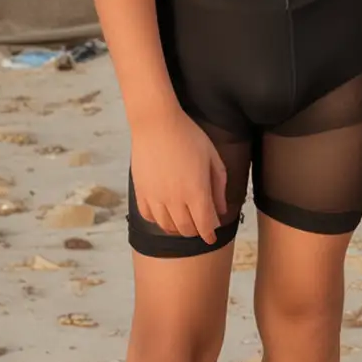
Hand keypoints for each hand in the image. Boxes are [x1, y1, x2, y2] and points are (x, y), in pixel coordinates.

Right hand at [130, 106, 227, 242]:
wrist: (156, 123)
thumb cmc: (189, 136)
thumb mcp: (213, 158)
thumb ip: (218, 186)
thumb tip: (221, 210)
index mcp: (196, 192)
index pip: (204, 225)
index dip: (209, 235)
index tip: (212, 237)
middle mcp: (175, 200)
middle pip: (186, 229)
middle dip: (196, 232)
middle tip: (201, 226)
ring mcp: (155, 197)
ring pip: (166, 226)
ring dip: (177, 229)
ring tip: (184, 223)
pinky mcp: (140, 192)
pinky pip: (148, 216)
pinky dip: (158, 221)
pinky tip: (165, 215)